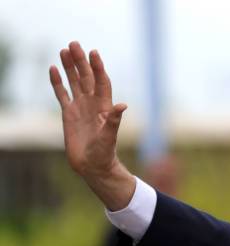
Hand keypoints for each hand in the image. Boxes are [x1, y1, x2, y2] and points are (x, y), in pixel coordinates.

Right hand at [49, 41, 134, 209]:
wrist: (93, 166)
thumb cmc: (104, 153)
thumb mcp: (110, 136)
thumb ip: (114, 120)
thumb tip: (123, 105)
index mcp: (104, 107)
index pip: (101, 82)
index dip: (97, 68)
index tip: (94, 52)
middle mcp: (92, 104)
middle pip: (86, 77)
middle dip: (81, 61)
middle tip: (74, 44)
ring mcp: (80, 108)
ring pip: (73, 82)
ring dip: (69, 67)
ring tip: (64, 50)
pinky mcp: (68, 115)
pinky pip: (62, 94)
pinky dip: (58, 82)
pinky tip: (53, 69)